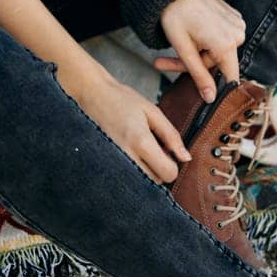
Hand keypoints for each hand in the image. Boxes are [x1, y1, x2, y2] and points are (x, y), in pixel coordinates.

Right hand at [66, 63, 192, 184]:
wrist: (91, 94)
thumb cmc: (121, 99)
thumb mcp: (152, 111)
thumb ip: (171, 135)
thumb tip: (185, 157)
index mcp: (140, 142)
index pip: (168, 174)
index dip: (173, 164)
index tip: (166, 150)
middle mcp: (126, 157)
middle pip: (155, 181)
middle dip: (159, 168)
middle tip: (152, 148)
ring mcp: (113, 164)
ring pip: (140, 182)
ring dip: (145, 170)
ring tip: (139, 150)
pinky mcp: (105, 166)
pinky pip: (125, 178)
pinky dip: (132, 170)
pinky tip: (129, 153)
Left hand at [153, 0, 246, 102]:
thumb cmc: (176, 15)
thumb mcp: (183, 49)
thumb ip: (198, 75)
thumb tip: (211, 99)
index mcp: (227, 44)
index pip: (230, 79)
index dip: (216, 88)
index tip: (200, 93)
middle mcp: (238, 34)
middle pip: (219, 63)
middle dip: (195, 64)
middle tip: (165, 62)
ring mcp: (238, 24)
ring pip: (219, 51)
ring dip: (199, 52)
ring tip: (179, 42)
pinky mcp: (234, 18)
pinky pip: (222, 38)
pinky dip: (206, 40)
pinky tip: (193, 31)